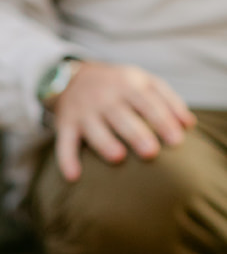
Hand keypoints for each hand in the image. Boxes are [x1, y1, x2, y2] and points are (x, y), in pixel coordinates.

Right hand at [51, 62, 194, 181]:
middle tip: (151, 152)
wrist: (72, 77)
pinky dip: (66, 159)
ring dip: (104, 143)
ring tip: (118, 157)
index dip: (162, 121)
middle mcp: (104, 97)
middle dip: (136, 133)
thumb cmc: (118, 85)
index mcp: (127, 85)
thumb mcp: (143, 82)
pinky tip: (74, 176)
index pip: (147, 102)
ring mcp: (83, 112)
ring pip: (94, 129)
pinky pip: (63, 142)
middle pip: (121, 116)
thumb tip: (189, 125)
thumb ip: (168, 100)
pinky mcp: (65, 125)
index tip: (176, 141)